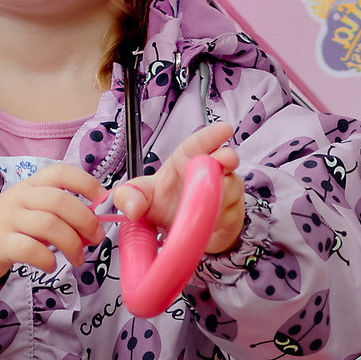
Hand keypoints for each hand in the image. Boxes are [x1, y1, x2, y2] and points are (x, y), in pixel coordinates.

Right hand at [0, 163, 104, 284]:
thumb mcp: (31, 209)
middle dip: (85, 221)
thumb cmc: (8, 226)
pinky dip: (47, 259)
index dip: (86, 183)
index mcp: (32, 185)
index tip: (102, 202)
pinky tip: (51, 265)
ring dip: (72, 244)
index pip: (61, 172)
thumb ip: (59, 211)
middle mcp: (19, 197)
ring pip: (48, 225)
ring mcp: (7, 219)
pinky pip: (29, 248)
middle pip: (60, 201)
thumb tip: (95, 221)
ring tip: (78, 258)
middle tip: (94, 239)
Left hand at [105, 121, 244, 257]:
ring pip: (231, 190)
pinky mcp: (231, 216)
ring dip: (221, 196)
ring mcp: (225, 193)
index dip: (211, 136)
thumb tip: (131, 209)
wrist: (178, 230)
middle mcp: (210, 172)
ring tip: (207, 204)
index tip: (224, 129)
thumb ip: (129, 197)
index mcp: (186, 160)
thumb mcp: (141, 198)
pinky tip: (210, 225)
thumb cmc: (163, 203)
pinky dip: (220, 221)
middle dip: (227, 158)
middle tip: (225, 159)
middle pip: (225, 160)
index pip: (199, 144)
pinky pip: (230, 217)